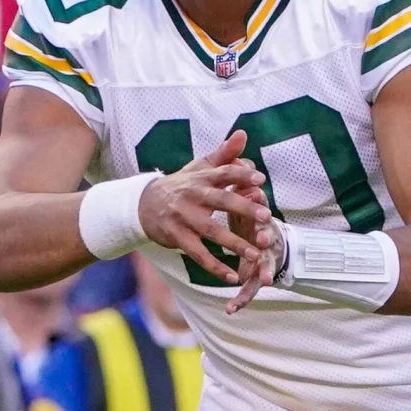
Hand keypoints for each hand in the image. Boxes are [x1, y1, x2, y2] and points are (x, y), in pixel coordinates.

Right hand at [137, 130, 268, 285]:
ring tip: (256, 253)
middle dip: (243, 208)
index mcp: (202, 178)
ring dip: (234, 243)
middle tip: (266, 215)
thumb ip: (224, 154)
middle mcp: (193, 196)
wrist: (144, 204)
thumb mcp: (199, 167)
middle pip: (220, 201)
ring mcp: (183, 217)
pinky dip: (214, 266)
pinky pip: (197, 253)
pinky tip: (232, 276)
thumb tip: (243, 133)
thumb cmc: (182, 185)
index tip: (260, 180)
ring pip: (210, 231)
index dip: (241, 175)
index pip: (223, 173)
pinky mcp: (177, 237)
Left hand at [226, 192, 285, 315]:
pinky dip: (240, 300)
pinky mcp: (258, 276)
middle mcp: (267, 241)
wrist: (264, 240)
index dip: (261, 212)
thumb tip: (242, 161)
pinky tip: (230, 310)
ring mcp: (265, 260)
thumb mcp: (249, 202)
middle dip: (267, 240)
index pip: (263, 216)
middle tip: (263, 239)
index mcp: (261, 223)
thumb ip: (245, 187)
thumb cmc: (251, 219)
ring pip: (266, 267)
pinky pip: (249, 290)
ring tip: (267, 280)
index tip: (258, 206)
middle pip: (270, 241)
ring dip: (266, 272)